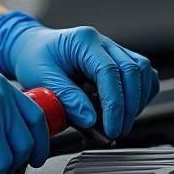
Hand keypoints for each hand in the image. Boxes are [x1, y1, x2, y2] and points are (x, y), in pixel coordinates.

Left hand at [0, 11, 158, 137]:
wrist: (31, 48)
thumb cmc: (34, 59)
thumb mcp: (42, 79)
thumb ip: (67, 98)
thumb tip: (91, 120)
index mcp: (84, 42)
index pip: (110, 72)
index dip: (114, 104)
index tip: (111, 128)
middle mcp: (103, 42)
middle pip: (133, 71)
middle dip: (129, 107)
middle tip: (117, 130)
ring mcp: (113, 50)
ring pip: (142, 71)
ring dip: (138, 100)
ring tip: (121, 122)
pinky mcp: (118, 60)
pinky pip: (141, 74)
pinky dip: (140, 94)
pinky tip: (127, 109)